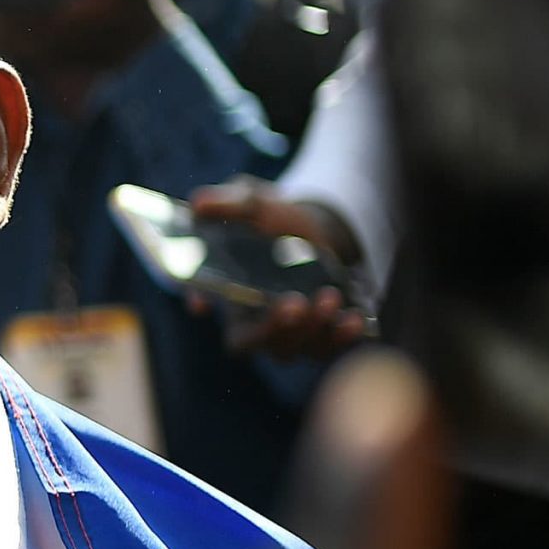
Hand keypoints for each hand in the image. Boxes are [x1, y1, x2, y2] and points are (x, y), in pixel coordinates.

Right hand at [188, 178, 368, 359]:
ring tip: (328, 298)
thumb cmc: (268, 218)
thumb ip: (228, 202)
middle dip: (274, 329)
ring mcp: (289, 331)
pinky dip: (342, 337)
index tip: (205, 303)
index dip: (205, 310)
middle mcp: (254, 322)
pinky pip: (329, 346)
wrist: (310, 226)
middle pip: (254, 342)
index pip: (194, 302)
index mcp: (226, 296)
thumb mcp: (249, 200)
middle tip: (293, 304)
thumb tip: (199, 203)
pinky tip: (354, 318)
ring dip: (312, 329)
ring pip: (293, 348)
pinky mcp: (321, 331)